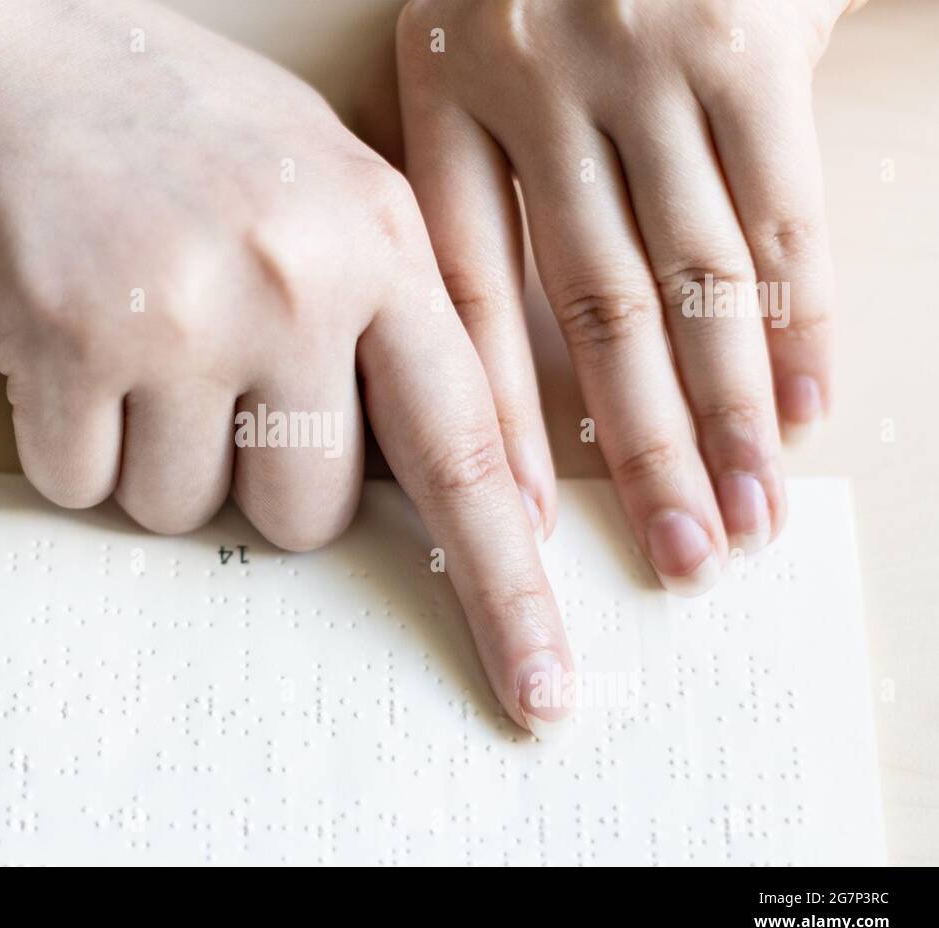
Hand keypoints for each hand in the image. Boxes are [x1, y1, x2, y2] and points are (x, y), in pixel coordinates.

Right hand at [0, 0, 572, 732]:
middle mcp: (298, 282)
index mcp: (378, 241)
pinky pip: (82, 488)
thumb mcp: (316, 172)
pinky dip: (66, 443)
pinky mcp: (69, 339)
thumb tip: (430, 461)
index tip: (538, 686)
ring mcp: (184, 312)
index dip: (505, 583)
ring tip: (127, 345)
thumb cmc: (158, 115)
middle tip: (209, 392)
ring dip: (153, 460)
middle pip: (310, 517)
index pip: (466, 448)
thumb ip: (389, 304)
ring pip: (187, 515)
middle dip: (259, 489)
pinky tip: (60, 345)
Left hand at [390, 0, 857, 592]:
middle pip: (594, 308)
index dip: (499, 423)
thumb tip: (540, 343)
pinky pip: (778, 214)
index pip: (465, 294)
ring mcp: (645, 60)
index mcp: (447, 90)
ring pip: (693, 277)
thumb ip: (499, 177)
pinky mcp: (747, 41)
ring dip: (727, 412)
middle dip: (641, 451)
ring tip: (746, 513)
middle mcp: (538, 81)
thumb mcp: (488, 42)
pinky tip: (800, 410)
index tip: (515, 527)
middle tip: (675, 556)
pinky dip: (797, 323)